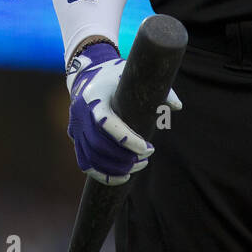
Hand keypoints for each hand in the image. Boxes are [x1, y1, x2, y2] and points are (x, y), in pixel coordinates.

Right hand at [65, 42, 182, 185]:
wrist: (85, 73)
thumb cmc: (115, 76)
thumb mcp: (134, 75)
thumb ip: (158, 89)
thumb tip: (177, 106)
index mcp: (95, 97)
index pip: (106, 123)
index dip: (127, 139)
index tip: (147, 147)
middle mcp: (81, 113)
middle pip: (98, 145)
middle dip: (124, 157)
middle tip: (147, 157)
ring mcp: (75, 127)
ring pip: (91, 157)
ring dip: (116, 168)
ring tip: (139, 166)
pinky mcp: (74, 137)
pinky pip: (85, 162)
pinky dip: (102, 174)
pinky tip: (122, 177)